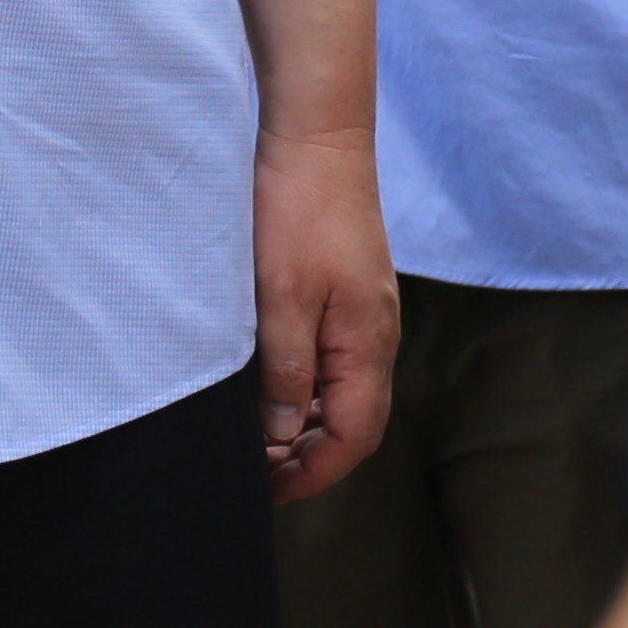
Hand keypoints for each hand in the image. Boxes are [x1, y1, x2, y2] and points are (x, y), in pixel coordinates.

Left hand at [255, 129, 397, 497]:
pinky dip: (303, 385)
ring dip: (303, 422)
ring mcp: (364, 313)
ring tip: (252, 436)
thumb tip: (284, 437)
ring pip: (341, 391)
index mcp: (367, 346)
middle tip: (251, 472)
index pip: (353, 438)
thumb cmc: (298, 211)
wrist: (318, 136)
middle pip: (352, 422)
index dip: (311, 474)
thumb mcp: (280, 298)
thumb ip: (286, 372)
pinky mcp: (347, 292)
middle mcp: (375, 337)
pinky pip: (332, 358)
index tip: (265, 492)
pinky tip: (266, 383)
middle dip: (307, 456)